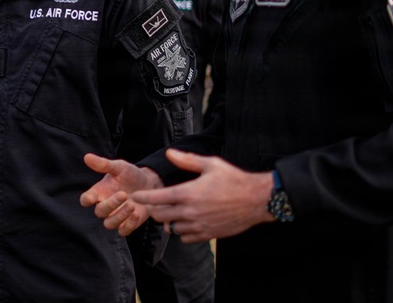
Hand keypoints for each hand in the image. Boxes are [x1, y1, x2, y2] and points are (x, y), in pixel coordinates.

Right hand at [80, 153, 162, 235]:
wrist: (150, 184)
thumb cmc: (131, 175)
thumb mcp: (119, 167)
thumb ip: (104, 164)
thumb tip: (87, 156)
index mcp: (100, 192)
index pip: (86, 199)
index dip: (87, 200)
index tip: (92, 197)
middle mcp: (105, 205)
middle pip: (99, 212)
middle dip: (111, 204)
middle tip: (124, 194)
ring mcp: (116, 216)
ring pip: (109, 224)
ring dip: (119, 216)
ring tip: (131, 204)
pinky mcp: (127, 224)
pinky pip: (123, 231)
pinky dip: (128, 224)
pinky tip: (136, 214)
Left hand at [131, 149, 273, 242]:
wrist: (256, 200)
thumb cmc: (234, 179)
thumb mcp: (210, 164)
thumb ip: (187, 160)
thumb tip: (169, 153)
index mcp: (188, 193)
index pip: (156, 198)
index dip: (143, 197)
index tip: (135, 196)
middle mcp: (190, 211)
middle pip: (160, 216)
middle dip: (154, 209)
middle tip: (156, 203)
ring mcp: (199, 225)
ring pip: (172, 228)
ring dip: (169, 221)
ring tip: (172, 212)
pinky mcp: (208, 235)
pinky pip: (186, 238)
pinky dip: (182, 232)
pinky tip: (187, 222)